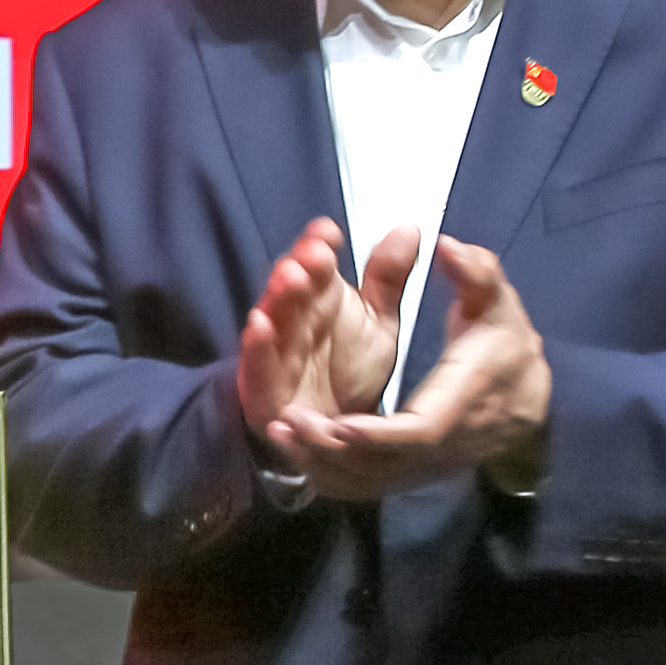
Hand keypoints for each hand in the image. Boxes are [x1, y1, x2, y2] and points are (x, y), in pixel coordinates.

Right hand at [234, 217, 417, 441]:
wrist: (339, 436)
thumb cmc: (351, 373)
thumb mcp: (378, 323)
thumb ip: (389, 280)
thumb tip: (409, 228)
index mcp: (320, 298)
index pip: (314, 263)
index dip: (317, 245)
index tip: (329, 232)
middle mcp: (295, 319)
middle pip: (291, 285)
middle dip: (299, 265)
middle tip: (315, 253)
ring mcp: (275, 352)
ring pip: (272, 317)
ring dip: (277, 297)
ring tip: (291, 277)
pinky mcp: (262, 387)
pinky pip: (256, 365)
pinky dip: (257, 346)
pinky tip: (261, 325)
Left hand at [262, 233, 552, 503]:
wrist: (529, 398)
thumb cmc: (504, 342)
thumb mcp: (497, 301)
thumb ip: (477, 273)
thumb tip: (449, 247)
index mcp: (465, 400)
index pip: (423, 431)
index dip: (379, 435)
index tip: (338, 425)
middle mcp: (447, 443)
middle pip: (388, 463)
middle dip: (334, 449)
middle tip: (285, 422)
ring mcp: (431, 465)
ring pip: (375, 480)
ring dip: (325, 464)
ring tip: (281, 435)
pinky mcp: (417, 472)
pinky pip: (372, 486)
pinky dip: (334, 476)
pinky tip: (299, 456)